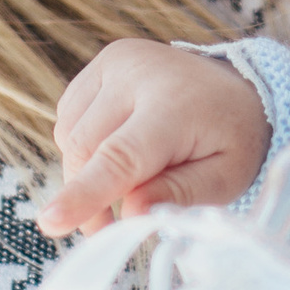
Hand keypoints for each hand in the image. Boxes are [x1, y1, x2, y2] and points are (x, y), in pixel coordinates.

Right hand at [40, 40, 269, 234]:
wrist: (237, 86)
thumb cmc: (233, 139)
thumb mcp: (226, 177)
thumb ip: (179, 195)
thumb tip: (130, 212)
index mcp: (175, 104)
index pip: (121, 155)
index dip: (86, 192)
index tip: (51, 222)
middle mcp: (138, 72)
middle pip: (86, 150)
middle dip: (88, 197)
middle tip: (110, 228)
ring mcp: (115, 62)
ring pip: (70, 136)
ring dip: (86, 171)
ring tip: (129, 178)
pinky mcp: (101, 63)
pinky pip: (69, 118)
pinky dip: (85, 145)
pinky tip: (120, 145)